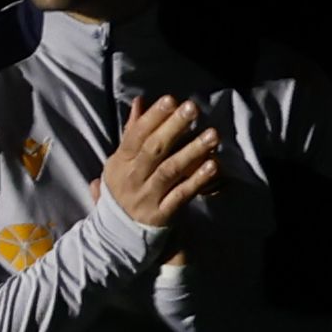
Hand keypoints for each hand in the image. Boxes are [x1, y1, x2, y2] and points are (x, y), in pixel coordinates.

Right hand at [100, 95, 227, 234]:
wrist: (117, 232)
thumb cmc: (126, 187)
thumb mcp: (122, 161)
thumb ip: (133, 131)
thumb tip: (140, 100)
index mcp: (120, 162)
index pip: (135, 136)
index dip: (153, 117)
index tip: (171, 99)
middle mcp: (132, 178)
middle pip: (153, 150)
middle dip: (173, 127)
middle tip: (193, 108)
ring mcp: (147, 196)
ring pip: (169, 171)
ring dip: (192, 151)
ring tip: (212, 135)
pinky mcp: (162, 213)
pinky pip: (181, 195)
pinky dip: (197, 180)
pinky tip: (213, 165)